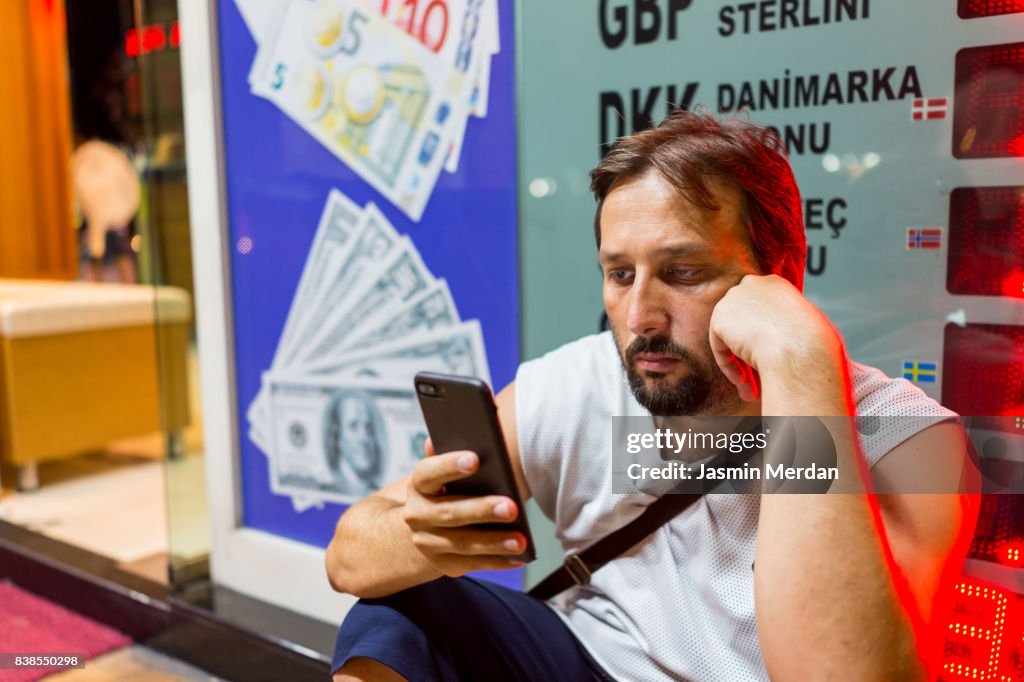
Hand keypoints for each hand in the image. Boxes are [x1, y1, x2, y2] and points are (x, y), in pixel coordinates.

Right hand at [401, 439, 526, 577]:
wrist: (423, 528)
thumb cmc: (445, 490)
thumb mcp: (443, 472)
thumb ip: (448, 454)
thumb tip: (446, 436)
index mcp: (418, 485)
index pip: (429, 473)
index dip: (449, 465)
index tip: (475, 459)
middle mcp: (418, 515)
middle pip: (450, 513)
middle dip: (482, 510)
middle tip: (510, 507)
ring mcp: (428, 542)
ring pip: (463, 543)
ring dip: (494, 542)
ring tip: (520, 540)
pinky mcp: (443, 563)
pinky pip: (473, 564)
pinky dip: (497, 562)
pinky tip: (518, 557)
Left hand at [709, 275, 843, 401]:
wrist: (800, 350)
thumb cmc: (813, 346)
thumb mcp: (807, 330)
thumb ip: (788, 331)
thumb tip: (779, 346)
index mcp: (776, 284)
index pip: (759, 308)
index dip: (762, 336)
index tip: (770, 357)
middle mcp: (753, 284)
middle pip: (743, 321)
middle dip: (748, 350)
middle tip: (758, 378)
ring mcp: (734, 298)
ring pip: (731, 336)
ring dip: (741, 364)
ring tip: (752, 389)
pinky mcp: (720, 317)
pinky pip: (720, 347)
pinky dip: (730, 367)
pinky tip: (744, 382)